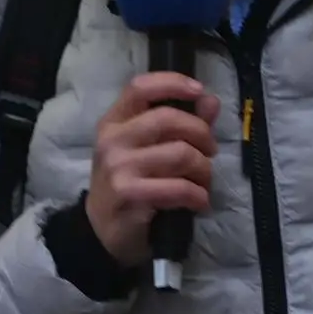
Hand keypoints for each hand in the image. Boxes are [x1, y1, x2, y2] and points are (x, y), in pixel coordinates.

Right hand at [86, 73, 218, 267]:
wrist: (103, 230)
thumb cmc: (132, 183)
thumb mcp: (151, 150)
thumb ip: (183, 124)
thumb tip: (210, 100)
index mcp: (115, 122)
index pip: (140, 87)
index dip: (173, 83)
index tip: (199, 91)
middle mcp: (112, 140)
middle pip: (169, 119)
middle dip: (202, 134)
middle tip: (209, 152)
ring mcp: (117, 167)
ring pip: (181, 154)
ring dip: (204, 170)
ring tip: (203, 182)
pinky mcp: (127, 194)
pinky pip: (179, 187)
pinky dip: (198, 195)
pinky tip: (198, 202)